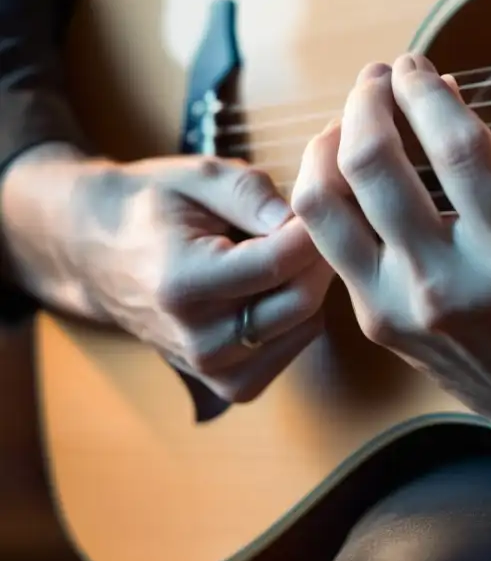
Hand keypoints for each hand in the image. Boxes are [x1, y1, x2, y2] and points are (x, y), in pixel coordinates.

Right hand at [1, 147, 332, 402]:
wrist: (99, 252)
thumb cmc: (154, 205)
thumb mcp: (198, 176)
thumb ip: (252, 193)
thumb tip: (305, 218)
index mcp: (182, 283)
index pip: (279, 263)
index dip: (314, 228)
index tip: (320, 200)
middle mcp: (197, 338)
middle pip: (301, 301)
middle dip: (319, 255)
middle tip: (312, 221)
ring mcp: (214, 368)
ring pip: (306, 324)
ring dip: (309, 283)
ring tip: (284, 249)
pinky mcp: (231, 384)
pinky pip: (295, 344)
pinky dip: (299, 312)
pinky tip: (276, 283)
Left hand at [291, 54, 490, 451]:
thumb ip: (490, 171)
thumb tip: (437, 100)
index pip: (458, 148)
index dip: (426, 92)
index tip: (416, 65)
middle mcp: (450, 282)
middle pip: (374, 165)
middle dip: (367, 101)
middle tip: (378, 78)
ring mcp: (402, 307)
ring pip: (325, 204)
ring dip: (330, 143)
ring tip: (353, 119)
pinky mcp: (374, 321)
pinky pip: (329, 240)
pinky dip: (330, 192)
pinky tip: (346, 169)